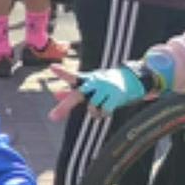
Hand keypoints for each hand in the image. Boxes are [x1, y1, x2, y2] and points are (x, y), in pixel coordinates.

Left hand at [46, 59, 164, 121]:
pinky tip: (105, 114)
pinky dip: (103, 114)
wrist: (132, 80)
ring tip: (96, 113)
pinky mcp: (116, 95)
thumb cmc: (105, 85)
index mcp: (87, 79)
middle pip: (77, 95)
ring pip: (92, 104)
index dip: (62, 73)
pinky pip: (105, 109)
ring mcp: (106, 88)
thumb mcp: (90, 85)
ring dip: (92, 112)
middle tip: (52, 118)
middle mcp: (95, 82)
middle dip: (64, 107)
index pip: (72, 77)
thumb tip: (56, 94)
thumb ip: (72, 91)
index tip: (52, 67)